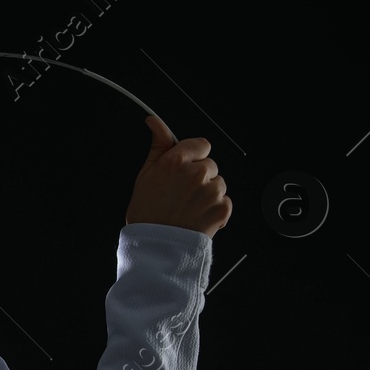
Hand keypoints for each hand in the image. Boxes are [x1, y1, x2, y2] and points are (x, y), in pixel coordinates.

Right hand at [125, 115, 230, 237]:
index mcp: (176, 161)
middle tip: (182, 194)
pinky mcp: (222, 208)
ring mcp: (211, 191)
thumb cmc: (147, 214)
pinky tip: (197, 216)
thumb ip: (158, 145)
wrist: (156, 247)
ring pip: (218, 183)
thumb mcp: (145, 175)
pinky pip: (224, 201)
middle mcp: (196, 173)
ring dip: (208, 193)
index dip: (192, 157)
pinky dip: (215, 209)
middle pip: (210, 165)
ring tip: (189, 208)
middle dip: (200, 176)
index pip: (201, 145)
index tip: (184, 170)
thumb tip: (155, 122)